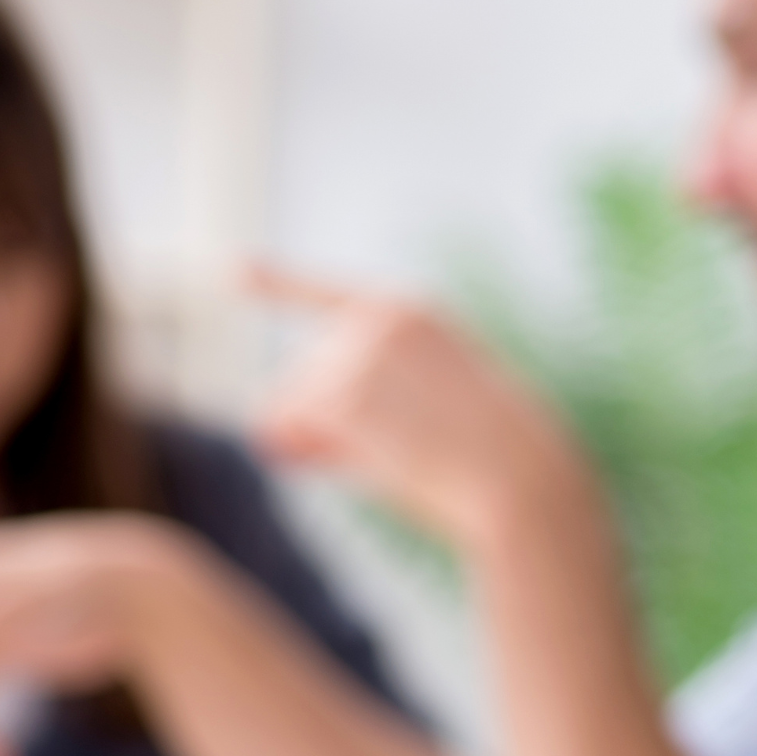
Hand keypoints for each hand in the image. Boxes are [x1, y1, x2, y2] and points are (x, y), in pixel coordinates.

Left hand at [250, 264, 598, 550]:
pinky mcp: (344, 395)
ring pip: (290, 407)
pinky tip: (381, 463)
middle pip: (300, 378)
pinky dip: (316, 458)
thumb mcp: (425, 424)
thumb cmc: (488, 466)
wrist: (523, 483)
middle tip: (392, 457)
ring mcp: (358, 353)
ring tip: (400, 460)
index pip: (326, 297)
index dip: (275, 285)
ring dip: (324, 448)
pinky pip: (290, 432)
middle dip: (319, 428)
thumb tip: (262, 433)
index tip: (232, 272)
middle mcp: (378, 320)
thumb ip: (345, 421)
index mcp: (414, 315)